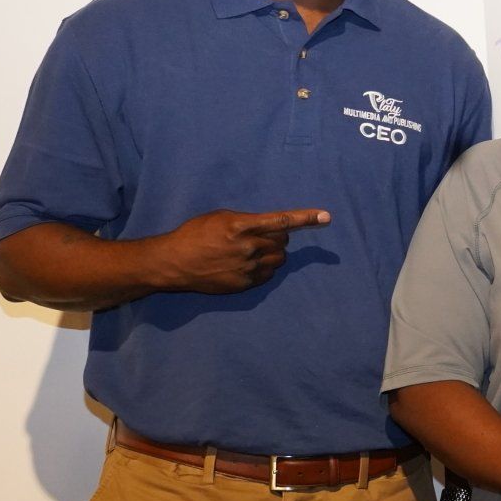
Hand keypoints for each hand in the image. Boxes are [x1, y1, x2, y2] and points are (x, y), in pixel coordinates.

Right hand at [152, 208, 330, 292]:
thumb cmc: (195, 234)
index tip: (326, 216)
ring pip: (278, 259)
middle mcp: (247, 247)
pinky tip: (246, 264)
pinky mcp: (244, 283)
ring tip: (252, 251)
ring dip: (272, 253)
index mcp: (241, 226)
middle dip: (278, 238)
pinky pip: (267, 274)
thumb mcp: (221, 218)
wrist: (173, 263)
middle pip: (283, 242)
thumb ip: (248, 222)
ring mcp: (247, 267)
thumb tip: (270, 227)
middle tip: (260, 237)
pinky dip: (263, 267)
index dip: (306, 218)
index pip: (280, 221)